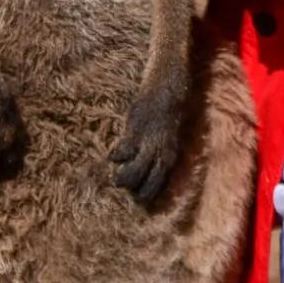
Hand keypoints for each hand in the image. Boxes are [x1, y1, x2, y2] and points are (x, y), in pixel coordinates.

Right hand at [110, 85, 183, 204]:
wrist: (167, 88)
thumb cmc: (167, 114)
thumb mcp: (168, 137)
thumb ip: (159, 152)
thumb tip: (145, 168)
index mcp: (169, 156)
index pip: (156, 185)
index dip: (145, 193)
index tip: (137, 194)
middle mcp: (159, 153)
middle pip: (142, 185)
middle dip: (131, 189)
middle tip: (123, 183)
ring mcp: (146, 144)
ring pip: (130, 174)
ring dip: (121, 177)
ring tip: (116, 176)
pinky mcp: (134, 132)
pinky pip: (120, 154)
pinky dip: (114, 155)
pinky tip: (114, 152)